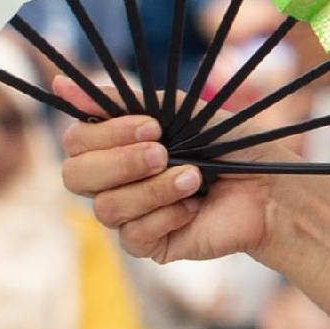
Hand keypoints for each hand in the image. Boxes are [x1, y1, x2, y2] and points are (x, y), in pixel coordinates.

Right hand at [59, 101, 277, 266]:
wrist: (268, 188)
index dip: (105, 134)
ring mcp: (127, 214)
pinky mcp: (147, 245)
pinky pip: (133, 235)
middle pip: (75, 177)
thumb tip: (61, 83)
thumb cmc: (223, 145)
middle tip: (163, 152)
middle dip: (121, 162)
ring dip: (153, 189)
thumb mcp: (174, 111)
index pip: (75, 141)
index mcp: (112, 146)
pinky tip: (194, 208)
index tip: (151, 126)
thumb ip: (120, 100)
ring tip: (194, 178)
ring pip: (106, 208)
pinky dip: (166, 216)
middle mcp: (111, 181)